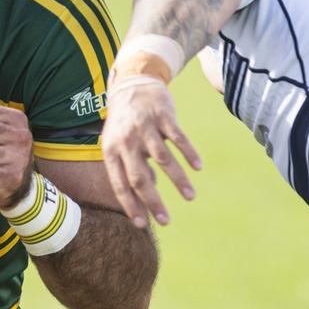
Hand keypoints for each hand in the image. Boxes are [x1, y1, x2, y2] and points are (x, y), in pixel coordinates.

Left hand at [100, 78, 201, 227]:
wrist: (133, 84)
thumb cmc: (125, 122)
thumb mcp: (118, 144)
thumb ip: (130, 168)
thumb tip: (145, 196)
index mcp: (111, 151)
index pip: (119, 184)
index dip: (130, 206)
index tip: (142, 225)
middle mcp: (126, 141)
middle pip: (139, 178)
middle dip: (153, 202)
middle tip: (166, 221)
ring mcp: (144, 128)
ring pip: (163, 160)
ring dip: (178, 181)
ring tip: (190, 197)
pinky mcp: (163, 116)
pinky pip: (178, 138)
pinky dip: (189, 154)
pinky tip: (198, 167)